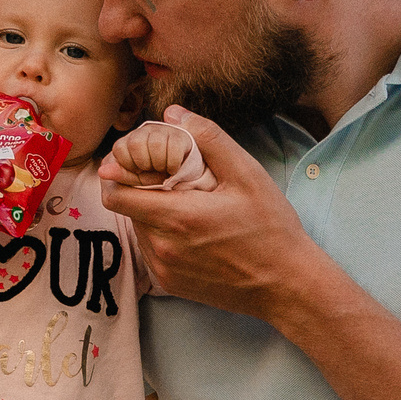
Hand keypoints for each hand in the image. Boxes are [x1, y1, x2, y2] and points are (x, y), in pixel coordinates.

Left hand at [100, 107, 336, 320]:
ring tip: (189, 205)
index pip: (115, 193)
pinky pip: (151, 250)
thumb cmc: (270, 227)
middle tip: (173, 179)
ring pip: (139, 228)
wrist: (285, 285)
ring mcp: (163, 269)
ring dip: (153, 212)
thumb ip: (208, 138)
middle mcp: (162, 246)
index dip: (120, 172)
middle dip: (141, 188)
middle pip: (127, 208)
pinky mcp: (169, 284)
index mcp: (176, 217)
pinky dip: (163, 235)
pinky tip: (193, 230)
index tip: (140, 160)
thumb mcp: (247, 174)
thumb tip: (172, 114)